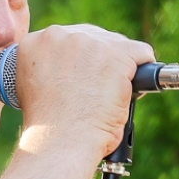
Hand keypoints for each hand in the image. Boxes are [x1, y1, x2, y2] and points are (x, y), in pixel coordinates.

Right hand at [10, 24, 155, 161]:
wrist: (61, 142)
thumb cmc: (48, 128)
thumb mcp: (35, 86)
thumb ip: (50, 67)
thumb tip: (76, 65)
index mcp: (35, 42)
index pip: (69, 38)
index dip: (80, 60)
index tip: (82, 80)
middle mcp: (60, 36)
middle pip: (95, 38)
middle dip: (101, 61)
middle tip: (96, 92)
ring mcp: (90, 43)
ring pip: (119, 45)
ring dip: (119, 68)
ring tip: (108, 96)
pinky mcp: (117, 56)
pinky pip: (141, 53)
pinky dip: (143, 70)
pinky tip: (131, 89)